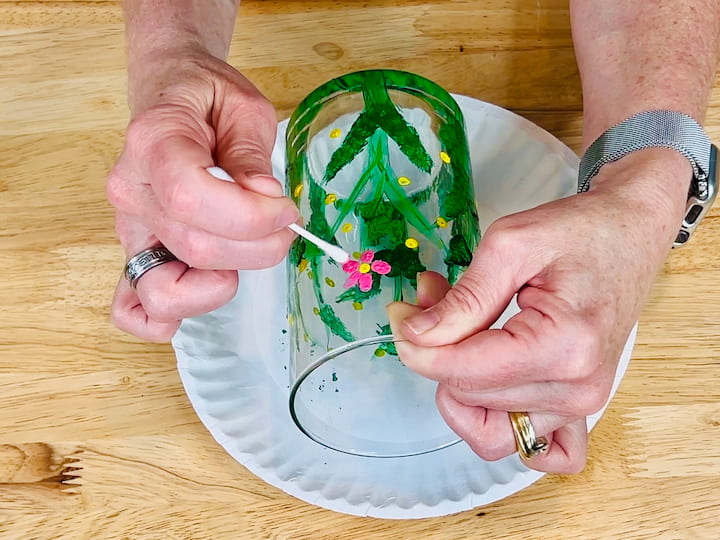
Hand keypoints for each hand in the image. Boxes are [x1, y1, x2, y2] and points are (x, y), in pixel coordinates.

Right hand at [107, 51, 298, 340]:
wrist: (171, 93)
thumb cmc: (207, 98)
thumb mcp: (244, 108)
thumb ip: (252, 156)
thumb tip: (264, 198)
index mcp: (153, 143)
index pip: (192, 200)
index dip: (250, 216)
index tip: (285, 208)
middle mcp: (132, 191)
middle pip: (195, 247)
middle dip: (258, 247)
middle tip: (287, 224)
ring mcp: (129, 227)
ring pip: (168, 288)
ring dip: (225, 282)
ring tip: (252, 247)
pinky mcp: (138, 252)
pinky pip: (137, 307)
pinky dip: (173, 314)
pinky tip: (211, 286)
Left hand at [388, 148, 690, 472]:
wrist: (629, 234)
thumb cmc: (579, 231)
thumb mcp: (511, 244)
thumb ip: (463, 298)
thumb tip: (415, 335)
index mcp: (564, 345)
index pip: (463, 373)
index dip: (416, 346)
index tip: (402, 314)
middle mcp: (577, 390)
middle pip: (468, 397)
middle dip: (436, 352)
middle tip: (434, 303)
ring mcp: (582, 407)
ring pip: (488, 431)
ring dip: (458, 386)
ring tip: (459, 334)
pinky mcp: (580, 410)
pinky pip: (531, 449)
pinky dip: (498, 425)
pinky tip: (488, 384)